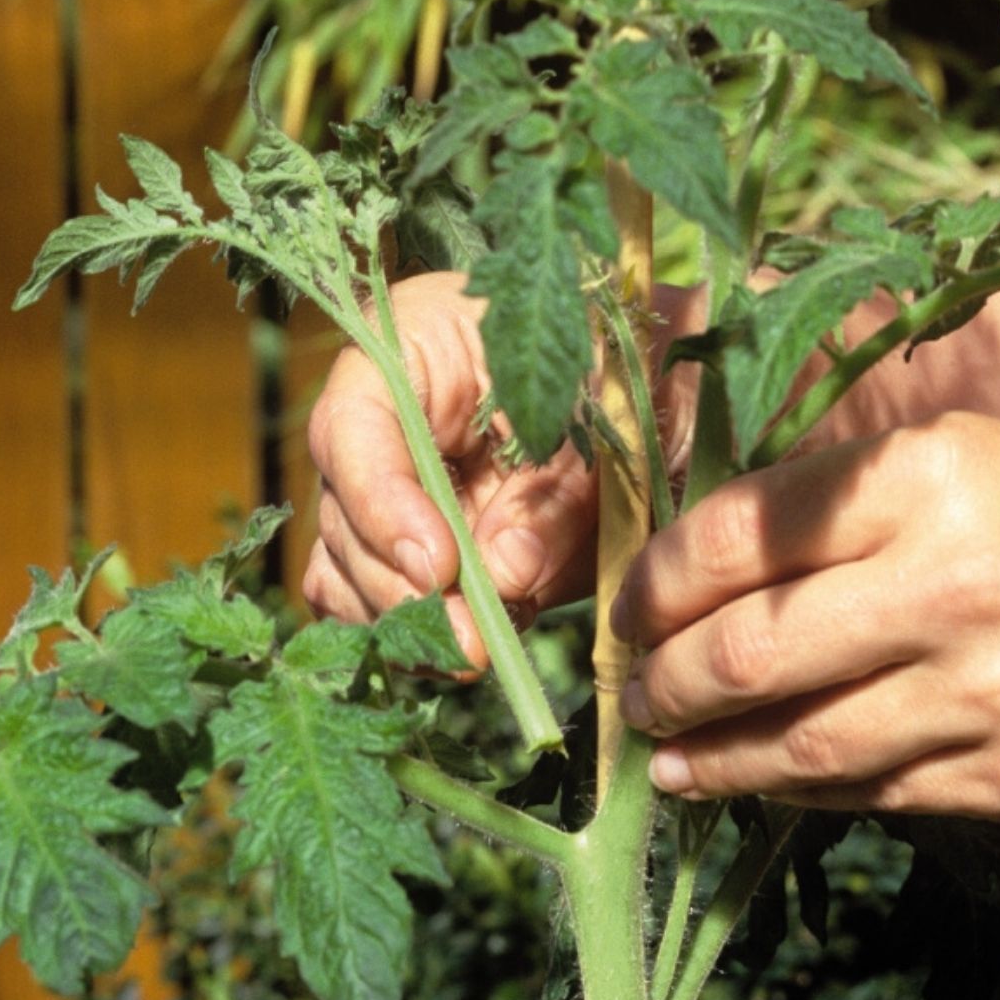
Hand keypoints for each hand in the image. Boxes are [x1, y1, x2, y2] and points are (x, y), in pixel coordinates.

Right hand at [304, 275, 698, 664]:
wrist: (657, 389)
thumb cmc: (627, 377)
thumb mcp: (606, 420)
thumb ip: (556, 495)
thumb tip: (504, 575)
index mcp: (410, 347)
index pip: (351, 428)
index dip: (382, 504)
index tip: (438, 567)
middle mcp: (378, 419)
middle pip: (342, 514)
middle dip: (402, 588)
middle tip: (468, 642)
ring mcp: (382, 487)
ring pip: (347, 571)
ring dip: (406, 622)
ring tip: (475, 652)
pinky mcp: (403, 545)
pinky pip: (373, 602)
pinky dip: (413, 635)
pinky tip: (465, 650)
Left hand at [611, 411, 999, 818]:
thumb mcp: (957, 459)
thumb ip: (834, 505)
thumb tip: (689, 567)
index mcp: (926, 481)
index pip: (733, 539)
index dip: (651, 583)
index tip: (626, 607)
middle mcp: (949, 588)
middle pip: (741, 655)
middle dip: (657, 685)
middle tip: (632, 694)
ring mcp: (984, 698)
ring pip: (793, 748)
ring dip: (707, 760)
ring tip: (669, 758)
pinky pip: (869, 795)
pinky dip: (797, 790)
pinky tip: (758, 782)